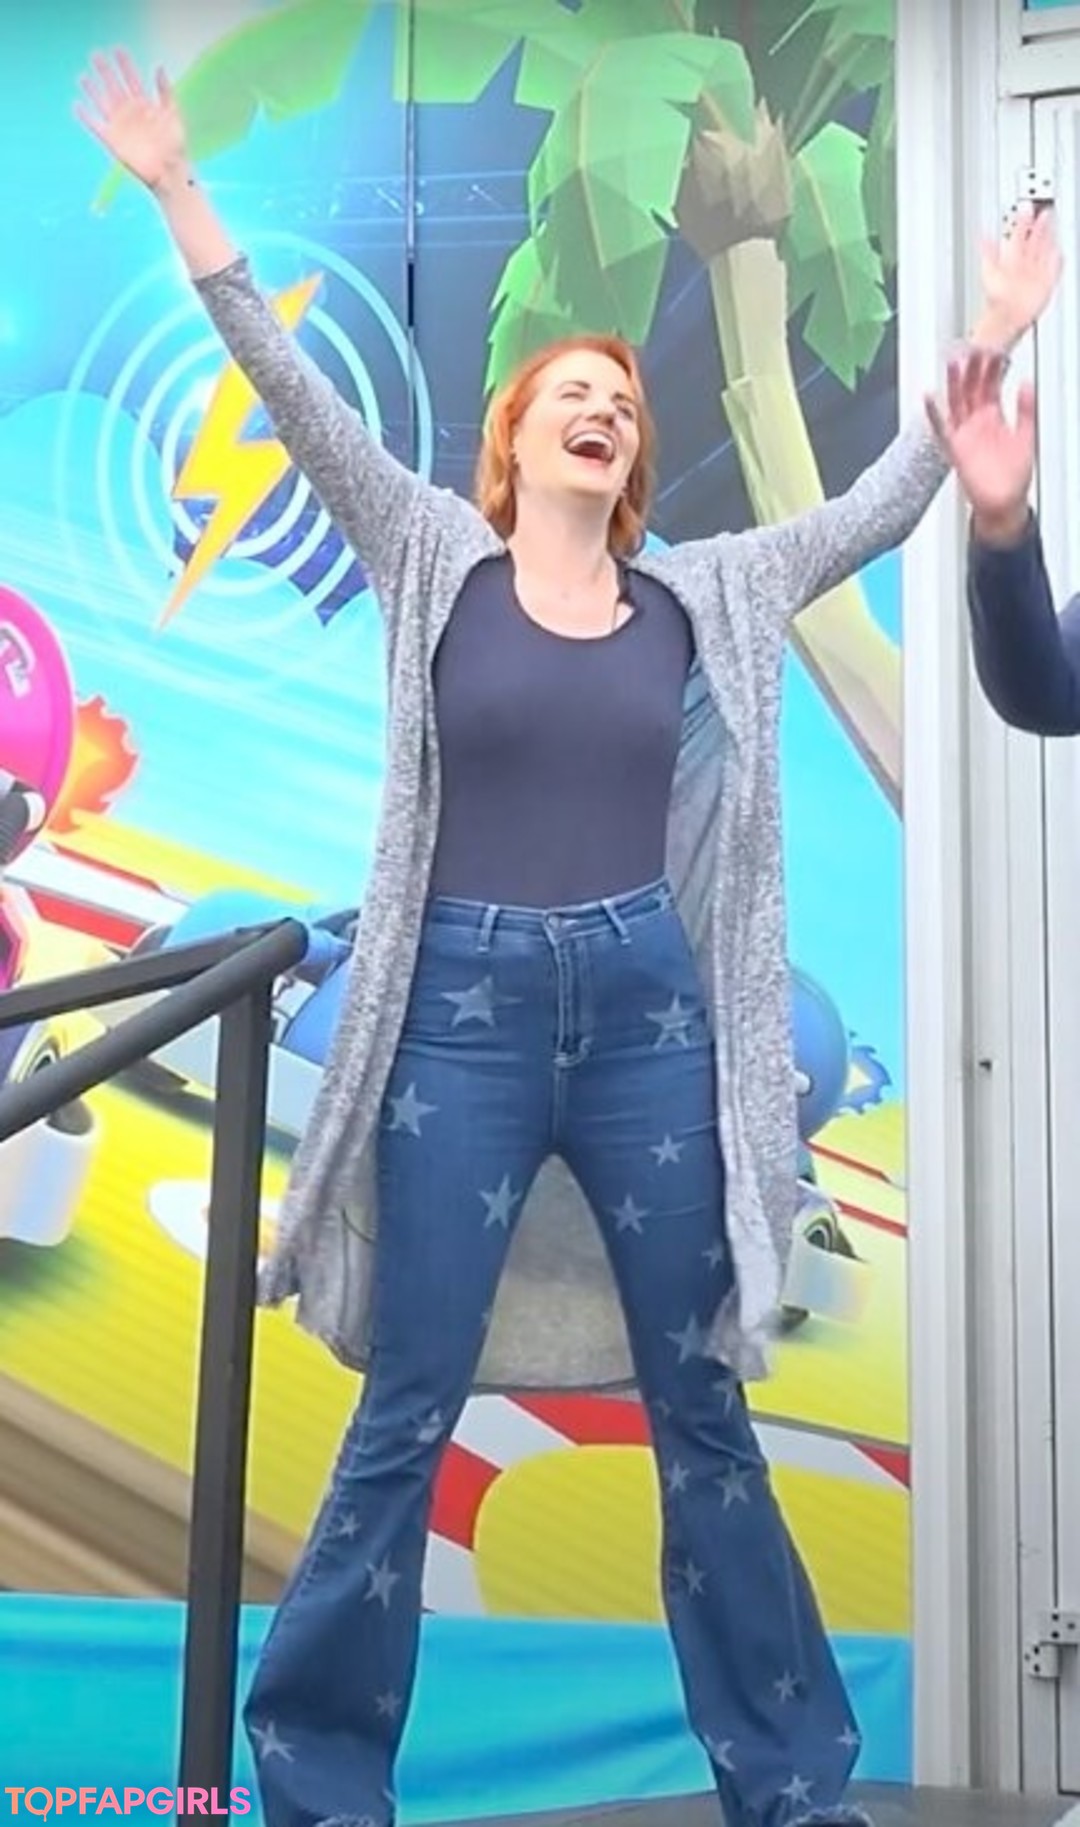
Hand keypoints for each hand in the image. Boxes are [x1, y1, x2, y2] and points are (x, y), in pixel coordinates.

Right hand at [75, 49, 187, 192]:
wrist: (170, 171)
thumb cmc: (175, 145)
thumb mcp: (173, 114)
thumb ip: (165, 91)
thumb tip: (159, 67)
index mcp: (145, 105)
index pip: (132, 79)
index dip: (125, 65)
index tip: (118, 49)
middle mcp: (130, 112)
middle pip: (114, 86)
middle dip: (106, 71)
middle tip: (96, 54)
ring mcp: (120, 125)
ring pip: (102, 102)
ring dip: (93, 90)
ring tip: (83, 77)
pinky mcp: (112, 140)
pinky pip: (95, 125)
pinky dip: (86, 116)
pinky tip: (77, 105)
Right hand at [925, 348, 1033, 543]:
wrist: (1002, 502)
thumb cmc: (1013, 475)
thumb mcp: (1026, 436)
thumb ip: (1025, 410)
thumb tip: (1027, 384)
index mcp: (993, 416)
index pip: (990, 384)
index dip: (991, 367)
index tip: (992, 346)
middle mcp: (976, 422)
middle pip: (971, 389)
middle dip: (970, 368)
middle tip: (970, 345)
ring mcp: (964, 433)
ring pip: (956, 402)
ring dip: (954, 383)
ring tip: (953, 363)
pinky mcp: (954, 448)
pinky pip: (941, 428)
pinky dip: (934, 414)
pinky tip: (929, 398)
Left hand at [975, 201, 1061, 350]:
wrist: (1009, 315)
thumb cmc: (998, 297)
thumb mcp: (989, 270)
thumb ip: (988, 252)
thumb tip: (981, 236)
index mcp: (1010, 259)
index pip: (1018, 235)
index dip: (1022, 222)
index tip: (1026, 209)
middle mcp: (1023, 265)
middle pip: (1033, 241)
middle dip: (1039, 226)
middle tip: (1044, 211)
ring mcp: (1035, 272)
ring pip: (1044, 250)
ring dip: (1048, 238)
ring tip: (1052, 224)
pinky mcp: (1046, 282)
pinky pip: (1053, 267)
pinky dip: (1056, 259)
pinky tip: (1058, 251)